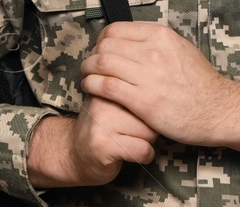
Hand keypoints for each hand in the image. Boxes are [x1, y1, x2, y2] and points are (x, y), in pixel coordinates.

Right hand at [28, 94, 157, 187]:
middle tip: (134, 130)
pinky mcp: (104, 145)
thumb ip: (130, 88)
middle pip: (150, 112)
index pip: (146, 90)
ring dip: (147, 141)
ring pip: (149, 132)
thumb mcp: (111, 100)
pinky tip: (133, 153)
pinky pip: (142, 150)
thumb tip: (165, 84)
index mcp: (107, 85)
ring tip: (131, 141)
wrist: (73, 153)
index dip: (150, 107)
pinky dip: (144, 156)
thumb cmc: (102, 126)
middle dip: (150, 125)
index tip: (142, 114)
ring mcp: (102, 122)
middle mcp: (103, 100)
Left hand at [77, 21, 239, 155]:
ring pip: (101, 63)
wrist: (220, 110)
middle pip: (105, 46)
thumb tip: (133, 39)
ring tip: (86, 77)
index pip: (115, 30)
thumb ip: (157, 42)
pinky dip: (92, 85)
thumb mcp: (181, 49)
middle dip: (92, 56)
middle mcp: (153, 51)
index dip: (101, 41)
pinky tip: (90, 89)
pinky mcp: (143, 100)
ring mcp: (147, 75)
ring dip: (87, 70)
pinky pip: (106, 86)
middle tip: (90, 66)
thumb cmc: (202, 84)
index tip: (100, 50)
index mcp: (161, 36)